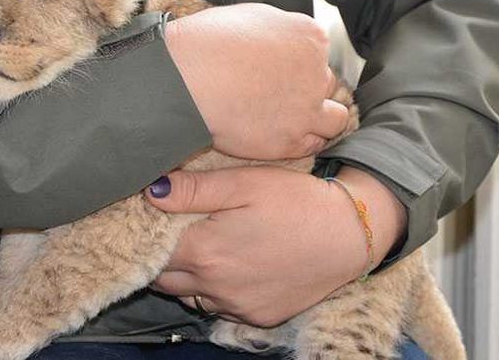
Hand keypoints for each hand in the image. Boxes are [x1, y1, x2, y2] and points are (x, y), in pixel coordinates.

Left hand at [145, 166, 406, 326]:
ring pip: (189, 295)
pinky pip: (220, 307)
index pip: (150, 252)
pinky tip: (231, 265)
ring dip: (187, 275)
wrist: (352, 234)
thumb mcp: (244, 182)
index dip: (146, 233)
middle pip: (163, 279)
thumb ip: (194, 189)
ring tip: (203, 246)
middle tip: (174, 230)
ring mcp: (237, 307)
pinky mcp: (258, 317)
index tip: (150, 218)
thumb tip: (151, 190)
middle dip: (161, 257)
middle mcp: (215, 288)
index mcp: (205, 252)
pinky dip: (216, 290)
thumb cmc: (297, 201)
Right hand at [164, 3, 347, 159]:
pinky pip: (314, 143)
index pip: (317, 50)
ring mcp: (307, 107)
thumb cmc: (205, 44)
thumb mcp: (249, 16)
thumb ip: (278, 29)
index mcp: (307, 34)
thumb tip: (279, 40)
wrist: (185, 80)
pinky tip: (285, 135)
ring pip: (334, 117)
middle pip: (323, 82)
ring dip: (318, 117)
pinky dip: (304, 140)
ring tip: (291, 119)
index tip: (278, 69)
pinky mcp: (292, 139)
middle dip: (305, 88)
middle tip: (276, 93)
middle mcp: (316, 70)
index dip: (296, 61)